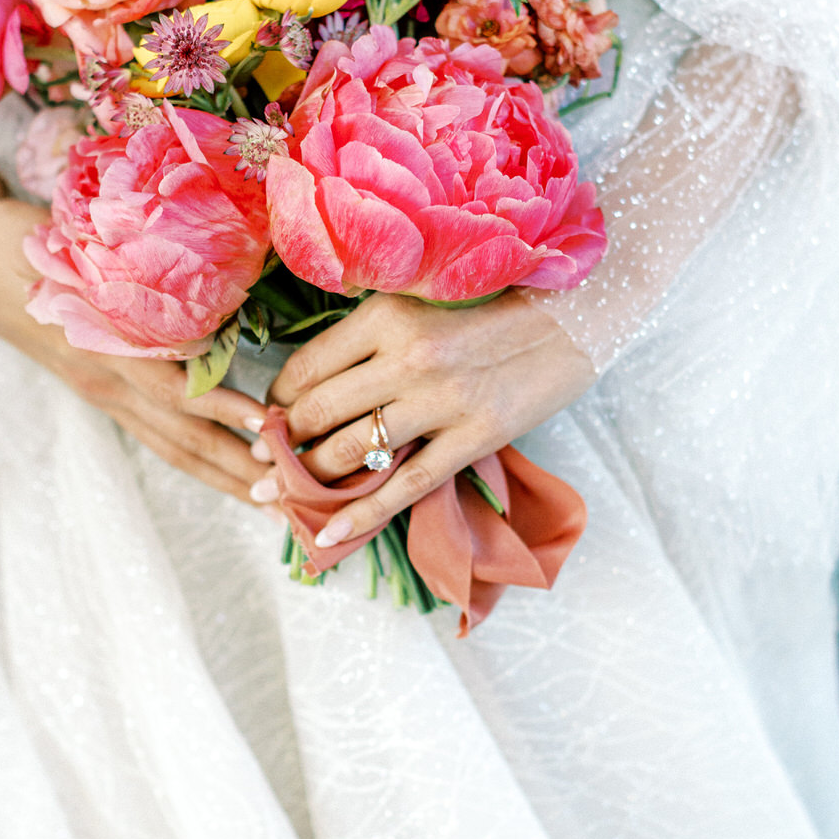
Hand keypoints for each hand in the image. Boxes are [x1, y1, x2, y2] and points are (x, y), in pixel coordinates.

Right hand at [0, 165, 271, 502]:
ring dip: (223, 475)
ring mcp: (104, 391)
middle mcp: (107, 379)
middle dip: (237, 468)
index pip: (173, 390)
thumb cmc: (29, 239)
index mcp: (103, 344)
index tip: (269, 427)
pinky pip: (157, 435)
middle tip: (291, 493)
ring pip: (172, 447)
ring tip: (272, 499)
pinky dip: (198, 455)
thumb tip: (204, 254)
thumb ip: (136, 261)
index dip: (221, 410)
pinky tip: (231, 468)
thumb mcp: (81, 243)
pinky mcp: (103, 392)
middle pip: (181, 437)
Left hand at [254, 292, 594, 546]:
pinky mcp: (473, 438)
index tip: (270, 418)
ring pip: (352, 452)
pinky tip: (327, 534)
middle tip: (266, 462)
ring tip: (286, 494)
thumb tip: (310, 384)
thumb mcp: (421, 304)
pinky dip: (359, 516)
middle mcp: (407, 357)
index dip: (277, 401)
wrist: (572, 320)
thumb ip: (370, 337)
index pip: (306, 368)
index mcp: (386, 316)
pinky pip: (403, 486)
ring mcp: (441, 401)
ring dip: (310, 479)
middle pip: (319, 412)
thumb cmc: (490, 309)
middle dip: (283, 445)